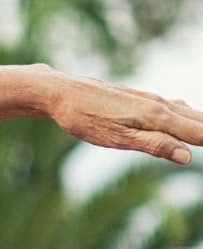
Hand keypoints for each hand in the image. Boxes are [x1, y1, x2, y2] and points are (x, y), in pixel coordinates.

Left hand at [45, 72, 200, 163]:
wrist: (59, 91)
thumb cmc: (84, 118)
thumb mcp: (117, 138)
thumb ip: (154, 146)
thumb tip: (188, 157)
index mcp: (158, 117)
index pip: (201, 132)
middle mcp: (159, 105)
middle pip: (200, 121)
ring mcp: (150, 100)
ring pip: (187, 112)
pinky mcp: (139, 98)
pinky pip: (173, 107)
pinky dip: (189, 114)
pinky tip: (189, 114)